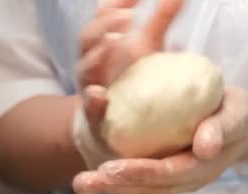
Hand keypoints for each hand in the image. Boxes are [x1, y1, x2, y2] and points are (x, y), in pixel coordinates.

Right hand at [72, 0, 183, 169]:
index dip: (115, 4)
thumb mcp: (147, 48)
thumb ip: (160, 21)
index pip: (103, 17)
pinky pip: (91, 108)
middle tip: (128, 16)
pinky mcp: (96, 117)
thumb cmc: (134, 81)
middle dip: (105, 24)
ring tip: (115, 41)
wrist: (117, 127)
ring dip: (99, 54)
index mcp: (104, 43)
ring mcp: (91, 89)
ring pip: (87, 69)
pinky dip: (94, 101)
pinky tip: (101, 95)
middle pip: (89, 38)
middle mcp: (93, 63)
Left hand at [72, 87, 247, 193]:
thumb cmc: (239, 116)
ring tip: (81, 183)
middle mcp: (186, 178)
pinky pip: (143, 179)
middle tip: (81, 182)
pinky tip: (98, 174)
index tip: (111, 168)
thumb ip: (221, 130)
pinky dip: (120, 180)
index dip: (139, 172)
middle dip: (114, 186)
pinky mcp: (170, 171)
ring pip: (142, 188)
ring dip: (111, 187)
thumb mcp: (237, 116)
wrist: (246, 128)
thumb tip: (204, 147)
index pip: (166, 173)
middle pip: (148, 187)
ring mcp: (178, 178)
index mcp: (201, 166)